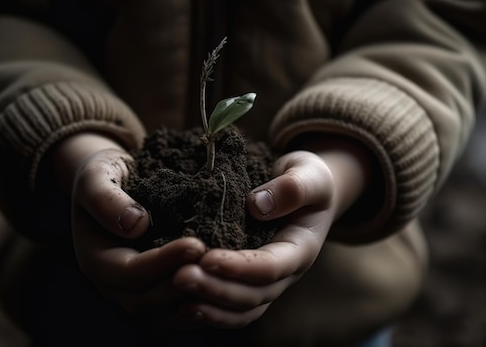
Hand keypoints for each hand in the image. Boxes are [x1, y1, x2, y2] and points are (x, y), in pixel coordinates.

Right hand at [51, 133, 207, 328]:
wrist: (113, 182)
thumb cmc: (103, 175)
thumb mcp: (96, 177)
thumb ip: (106, 199)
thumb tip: (136, 224)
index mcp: (95, 259)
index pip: (130, 272)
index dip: (163, 262)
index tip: (196, 244)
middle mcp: (112, 284)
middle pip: (147, 301)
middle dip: (184, 286)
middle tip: (217, 265)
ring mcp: (133, 293)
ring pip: (164, 313)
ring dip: (195, 300)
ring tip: (225, 280)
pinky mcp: (154, 292)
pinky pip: (176, 311)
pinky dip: (200, 305)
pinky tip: (225, 288)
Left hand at [173, 137, 372, 328]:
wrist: (304, 190)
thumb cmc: (307, 179)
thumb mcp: (309, 174)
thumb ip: (292, 188)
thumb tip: (257, 205)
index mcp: (301, 249)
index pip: (271, 267)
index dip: (239, 267)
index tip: (207, 258)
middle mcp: (284, 274)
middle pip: (252, 296)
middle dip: (216, 290)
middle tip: (180, 277)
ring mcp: (265, 283)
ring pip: (240, 310)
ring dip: (208, 306)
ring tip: (175, 292)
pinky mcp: (246, 282)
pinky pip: (229, 308)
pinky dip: (206, 310)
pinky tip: (177, 306)